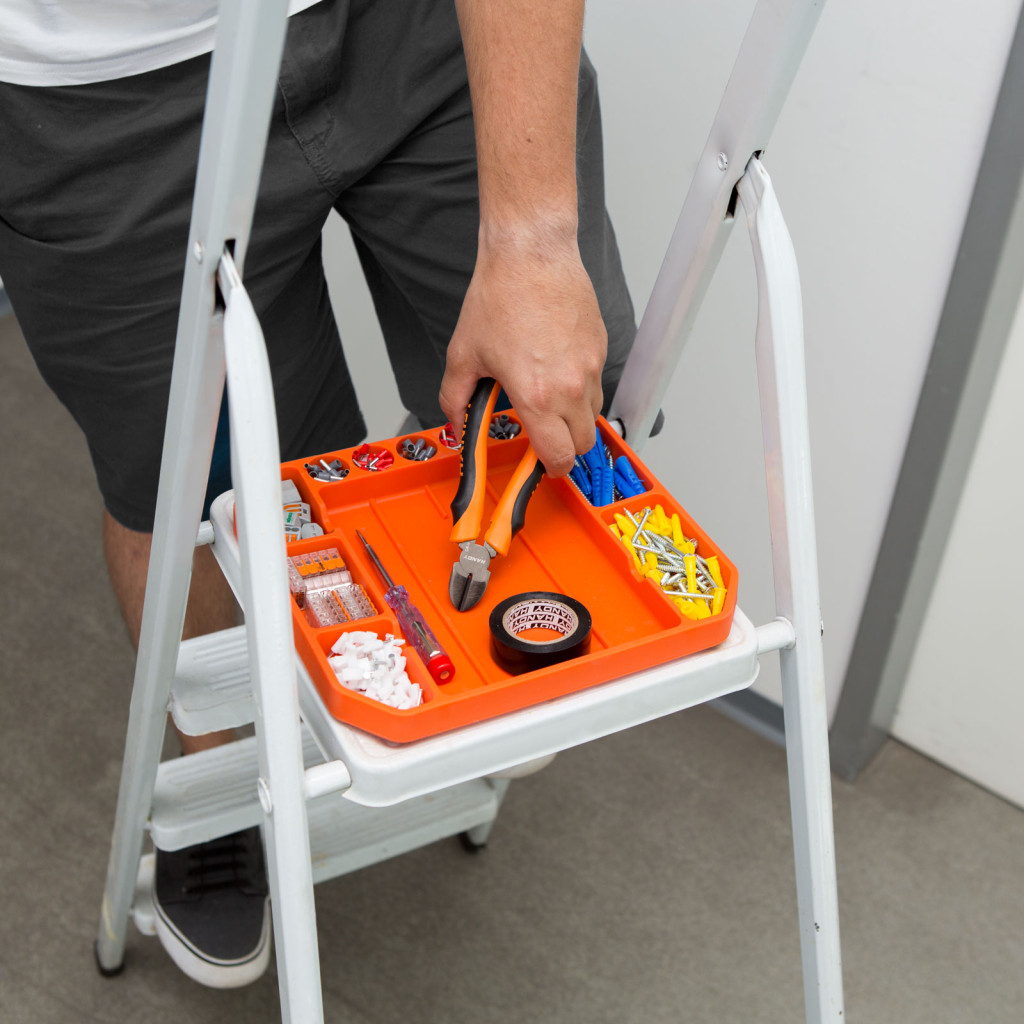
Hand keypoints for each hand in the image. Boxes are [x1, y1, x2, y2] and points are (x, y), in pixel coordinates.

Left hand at [440, 227, 606, 476]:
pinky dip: (581, 388)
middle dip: (565, 448)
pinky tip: (557, 368)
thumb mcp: (464, 355)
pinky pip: (597, 383)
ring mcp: (591, 367)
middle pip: (583, 444)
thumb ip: (455, 399)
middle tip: (545, 437)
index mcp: (537, 396)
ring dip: (575, 418)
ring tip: (549, 399)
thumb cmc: (501, 296)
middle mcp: (571, 387)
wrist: (531, 255)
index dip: (550, 469)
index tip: (542, 465)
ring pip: (593, 414)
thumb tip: (455, 423)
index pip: (558, 456)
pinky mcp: (601, 347)